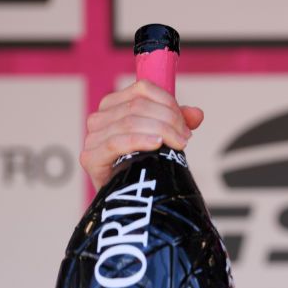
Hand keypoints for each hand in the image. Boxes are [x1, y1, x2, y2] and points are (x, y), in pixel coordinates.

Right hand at [80, 80, 204, 190]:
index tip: (185, 123)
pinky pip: (116, 142)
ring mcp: (92, 137)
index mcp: (114, 105)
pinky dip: (140, 140)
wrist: (129, 198)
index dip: (168, 102)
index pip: (142, 89)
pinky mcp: (90, 157)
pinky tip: (157, 144)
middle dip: (169, 121)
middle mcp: (99, 117)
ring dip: (161, 131)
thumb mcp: (163, 139)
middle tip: (185, 138)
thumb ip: (178, 123)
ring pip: (130, 122)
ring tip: (179, 145)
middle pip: (138, 106)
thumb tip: (197, 114)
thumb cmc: (144, 165)